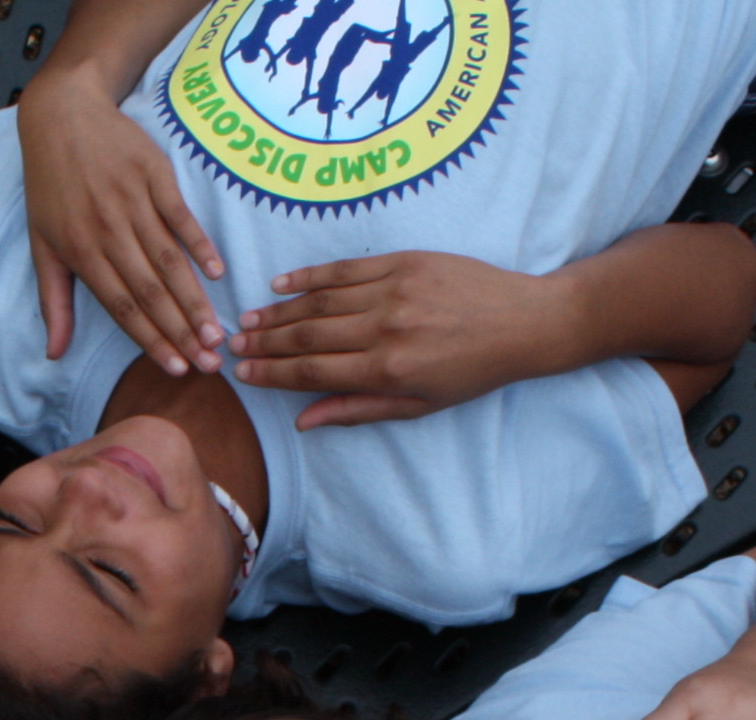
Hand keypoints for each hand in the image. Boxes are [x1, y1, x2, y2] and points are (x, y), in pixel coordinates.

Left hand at [19, 73, 226, 372]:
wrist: (62, 115)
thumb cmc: (49, 185)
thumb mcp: (42, 244)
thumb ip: (53, 300)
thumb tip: (54, 353)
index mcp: (81, 252)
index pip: (122, 306)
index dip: (150, 339)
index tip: (175, 368)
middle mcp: (108, 230)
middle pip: (150, 290)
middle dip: (181, 331)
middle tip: (209, 362)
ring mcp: (132, 201)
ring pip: (168, 260)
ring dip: (194, 299)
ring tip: (217, 331)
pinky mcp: (153, 174)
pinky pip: (180, 215)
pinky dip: (199, 243)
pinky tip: (217, 272)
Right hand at [229, 251, 565, 427]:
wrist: (523, 323)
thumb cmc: (472, 372)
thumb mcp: (417, 405)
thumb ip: (357, 410)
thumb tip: (304, 421)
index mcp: (388, 369)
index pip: (313, 370)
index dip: (272, 372)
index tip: (242, 373)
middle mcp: (386, 328)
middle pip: (308, 334)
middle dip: (265, 342)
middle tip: (232, 345)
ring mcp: (394, 290)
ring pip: (321, 301)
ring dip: (279, 311)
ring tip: (248, 319)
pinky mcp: (406, 261)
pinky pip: (347, 269)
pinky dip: (310, 276)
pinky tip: (281, 282)